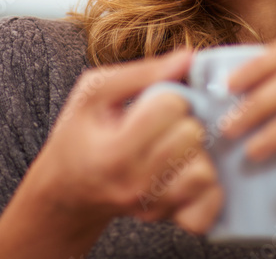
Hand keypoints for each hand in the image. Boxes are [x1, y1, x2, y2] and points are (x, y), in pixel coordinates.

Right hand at [23, 48, 223, 234]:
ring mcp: (152, 206)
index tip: (152, 102)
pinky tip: (186, 168)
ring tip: (174, 144)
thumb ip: (140, 72)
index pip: (170, 107)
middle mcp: (135, 185)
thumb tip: (189, 57)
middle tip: (165, 123)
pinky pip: (208, 202)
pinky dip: (206, 184)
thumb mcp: (93, 92)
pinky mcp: (168, 218)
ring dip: (195, 152)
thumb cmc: (79, 134)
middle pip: (192, 136)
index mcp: (114, 151)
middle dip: (184, 121)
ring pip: (205, 171)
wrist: (67, 190)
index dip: (167, 96)